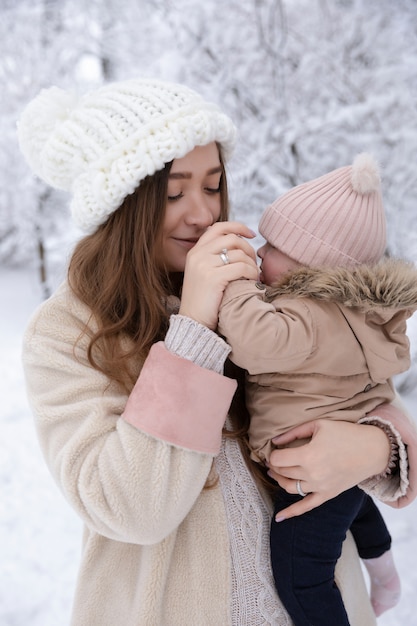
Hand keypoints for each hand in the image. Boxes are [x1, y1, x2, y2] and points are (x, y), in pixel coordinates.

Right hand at [179, 221, 258, 328]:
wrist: (193, 322)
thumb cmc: (203, 300)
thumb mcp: (202, 273)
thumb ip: (213, 257)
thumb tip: (237, 242)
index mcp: (195, 251)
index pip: (219, 227)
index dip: (238, 227)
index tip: (251, 234)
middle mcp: (198, 255)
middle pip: (232, 239)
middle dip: (248, 249)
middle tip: (254, 262)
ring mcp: (204, 266)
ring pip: (239, 254)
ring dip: (252, 264)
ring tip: (254, 275)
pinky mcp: (213, 278)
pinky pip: (241, 268)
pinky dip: (252, 273)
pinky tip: (253, 281)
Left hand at [267, 419, 389, 519]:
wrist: (372, 450)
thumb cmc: (345, 434)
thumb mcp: (318, 425)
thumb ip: (294, 433)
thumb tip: (274, 441)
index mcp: (308, 456)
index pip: (278, 460)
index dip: (273, 455)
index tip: (275, 450)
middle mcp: (312, 474)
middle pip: (283, 473)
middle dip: (275, 466)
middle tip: (274, 459)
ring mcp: (320, 487)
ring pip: (290, 488)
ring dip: (280, 480)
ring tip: (277, 473)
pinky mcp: (328, 494)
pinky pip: (306, 507)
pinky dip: (292, 512)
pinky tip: (279, 517)